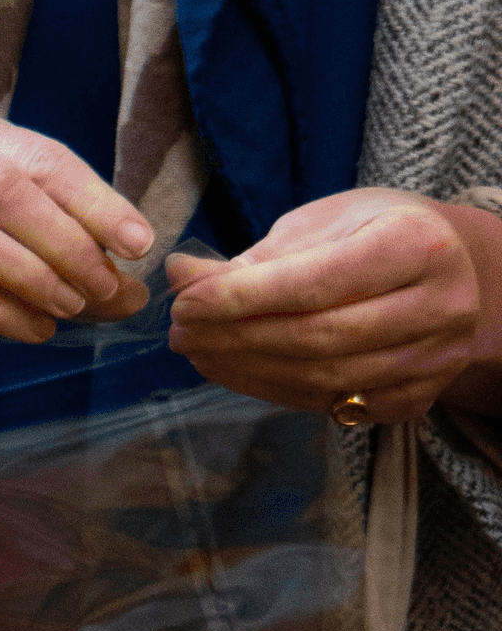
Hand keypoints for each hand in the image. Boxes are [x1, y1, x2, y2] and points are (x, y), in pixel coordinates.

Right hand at [0, 114, 149, 452]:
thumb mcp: (13, 245)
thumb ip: (71, 254)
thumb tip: (138, 290)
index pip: (41, 159)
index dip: (96, 201)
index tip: (139, 244)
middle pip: (6, 189)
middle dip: (68, 240)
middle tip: (109, 286)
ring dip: (34, 273)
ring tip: (73, 308)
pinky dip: (1, 310)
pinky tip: (36, 329)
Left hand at [166, 190, 501, 422]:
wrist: (448, 272)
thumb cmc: (376, 235)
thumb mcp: (327, 224)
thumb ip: (258, 257)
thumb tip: (181, 276)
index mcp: (417, 244)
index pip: (315, 283)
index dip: (241, 298)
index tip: (185, 302)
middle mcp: (436, 306)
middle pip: (315, 338)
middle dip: (235, 338)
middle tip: (181, 332)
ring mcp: (431, 361)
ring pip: (320, 378)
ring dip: (245, 369)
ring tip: (198, 351)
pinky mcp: (415, 399)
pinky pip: (329, 405)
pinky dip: (273, 390)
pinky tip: (237, 371)